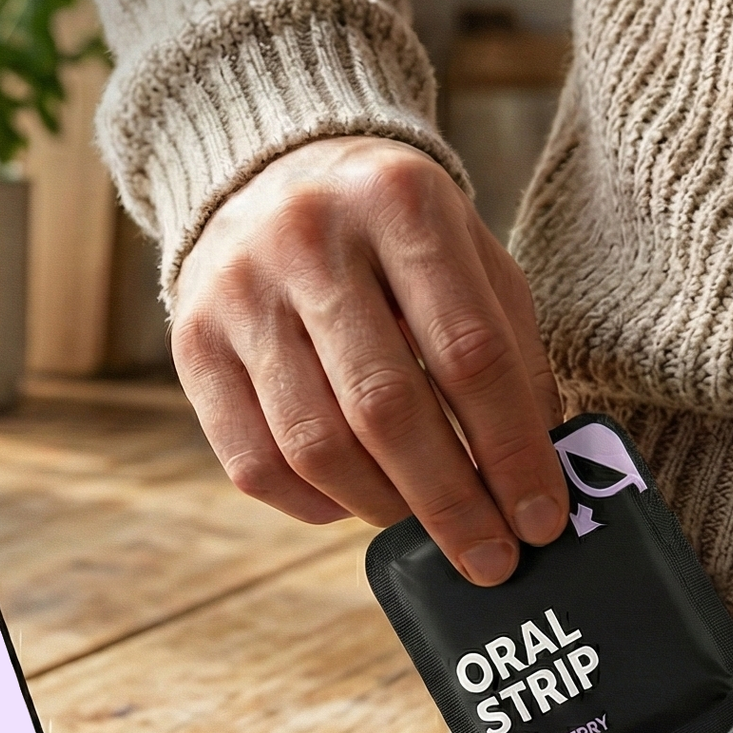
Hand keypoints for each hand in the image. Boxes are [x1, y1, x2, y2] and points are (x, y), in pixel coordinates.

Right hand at [172, 136, 566, 584]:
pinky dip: (310, 505)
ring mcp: (238, 292)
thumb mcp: (468, 256)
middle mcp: (308, 238)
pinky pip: (251, 461)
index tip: (541, 521)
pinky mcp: (191, 342)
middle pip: (385, 405)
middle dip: (448, 501)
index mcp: (399, 202)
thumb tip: (533, 479)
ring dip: (380, 507)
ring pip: (313, 444)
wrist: (266, 173)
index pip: (469, 353)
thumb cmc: (393, 235)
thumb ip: (509, 352)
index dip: (512, 450)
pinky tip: (350, 504)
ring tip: (422, 525)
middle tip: (490, 559)